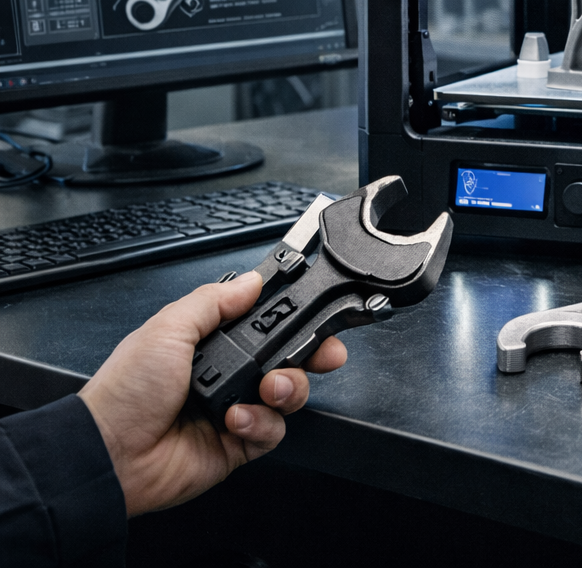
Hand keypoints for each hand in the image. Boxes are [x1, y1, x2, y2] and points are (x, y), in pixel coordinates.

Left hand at [78, 271, 347, 516]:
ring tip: (266, 389)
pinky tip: (234, 420)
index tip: (316, 316)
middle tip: (319, 354)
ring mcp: (235, 409)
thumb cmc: (125, 393)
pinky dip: (260, 423)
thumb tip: (251, 280)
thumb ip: (213, 301)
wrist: (109, 454)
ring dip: (286, 388)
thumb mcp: (167, 329)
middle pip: (290, 358)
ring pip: (289, 393)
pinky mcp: (239, 444)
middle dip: (311, 354)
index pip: (266, 326)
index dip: (295, 321)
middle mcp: (227, 375)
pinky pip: (273, 430)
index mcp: (210, 343)